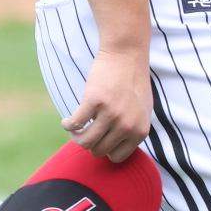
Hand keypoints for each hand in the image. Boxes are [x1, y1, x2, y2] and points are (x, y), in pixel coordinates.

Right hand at [62, 48, 152, 162]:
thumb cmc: (133, 80)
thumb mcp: (143, 109)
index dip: (105, 149)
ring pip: (85, 142)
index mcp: (140, 130)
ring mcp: (111, 114)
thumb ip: (133, 129)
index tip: (99, 140)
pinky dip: (67, 125)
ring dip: (76, 137)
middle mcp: (127, 125)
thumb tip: (114, 152)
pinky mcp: (95, 102)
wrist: (127, 53)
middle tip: (85, 130)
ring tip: (75, 128)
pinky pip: (74, 125)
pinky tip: (67, 120)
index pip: (117, 157)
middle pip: (98, 151)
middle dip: (89, 142)